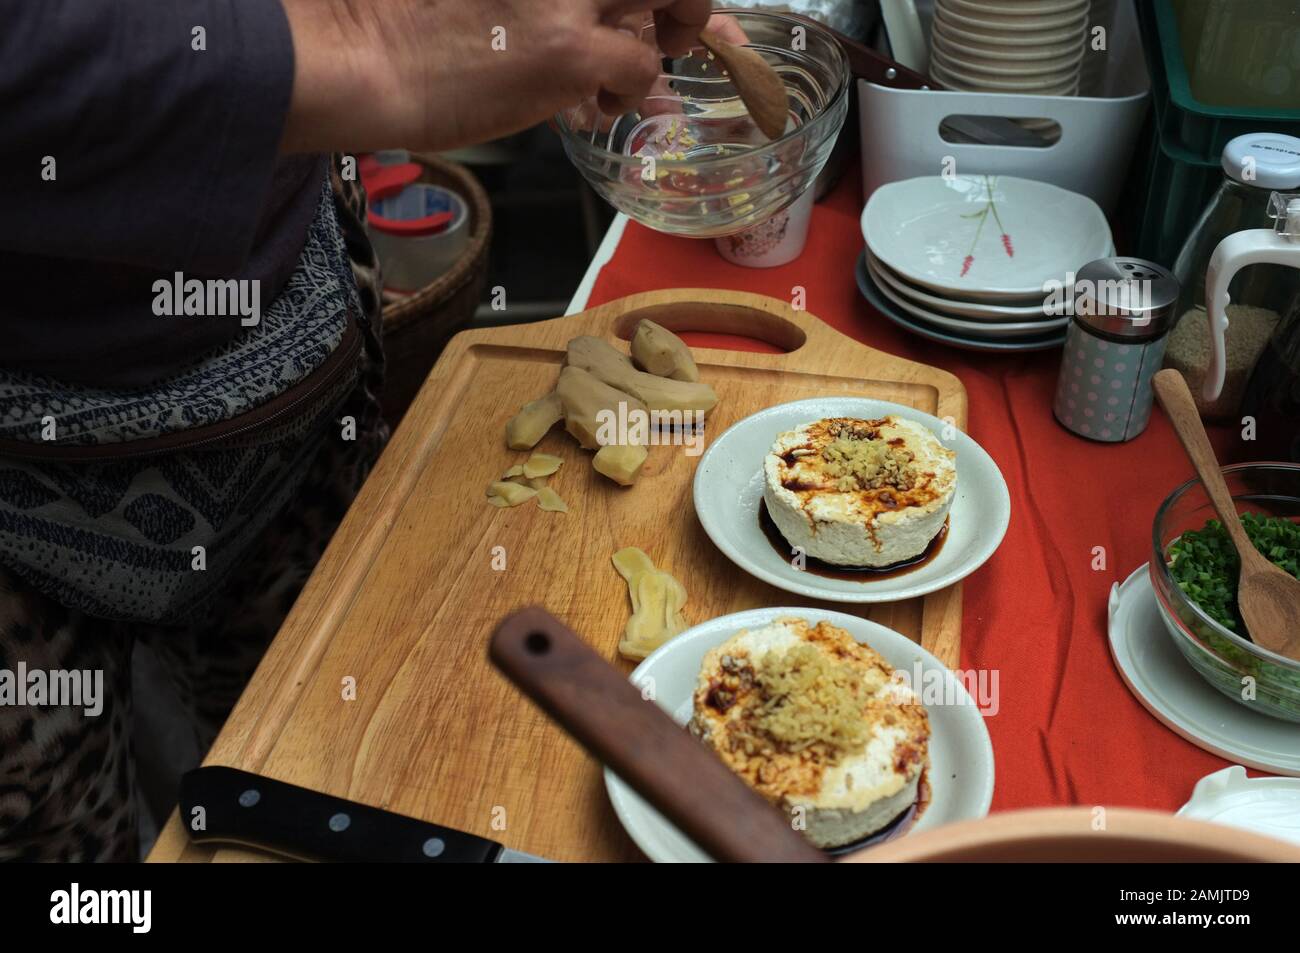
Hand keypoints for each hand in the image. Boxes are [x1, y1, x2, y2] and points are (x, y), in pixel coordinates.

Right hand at [280, 0, 712, 153]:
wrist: (366, 56)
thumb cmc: (407, 20)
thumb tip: (587, 9)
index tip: (644, 8)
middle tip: (668, 27)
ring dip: (669, 36)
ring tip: (631, 70)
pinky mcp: (571, 51)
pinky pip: (641, 67)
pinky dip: (630, 91)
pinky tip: (598, 104)